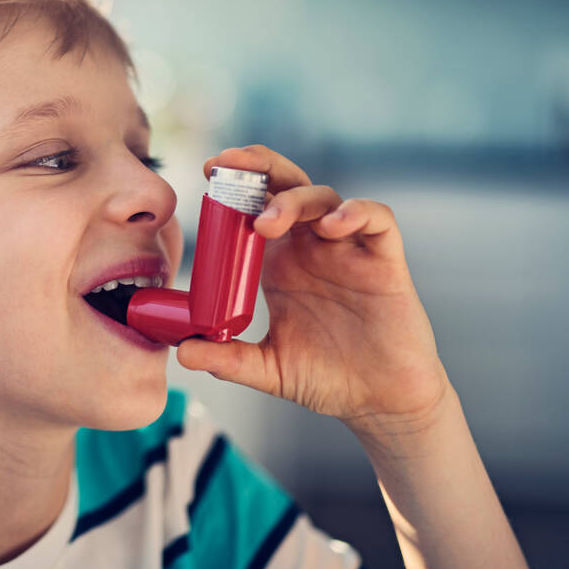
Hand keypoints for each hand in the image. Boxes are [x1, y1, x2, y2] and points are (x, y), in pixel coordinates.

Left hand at [177, 145, 449, 435]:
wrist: (379, 403)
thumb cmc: (327, 379)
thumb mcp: (267, 368)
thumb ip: (228, 359)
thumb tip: (183, 352)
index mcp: (281, 261)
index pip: (257, 205)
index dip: (236, 183)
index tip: (208, 173)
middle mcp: (312, 246)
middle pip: (288, 184)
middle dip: (260, 166)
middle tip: (229, 165)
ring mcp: (349, 250)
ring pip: (325, 197)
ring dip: (294, 199)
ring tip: (267, 221)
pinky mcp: (385, 261)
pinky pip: (377, 219)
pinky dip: (356, 212)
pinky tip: (333, 225)